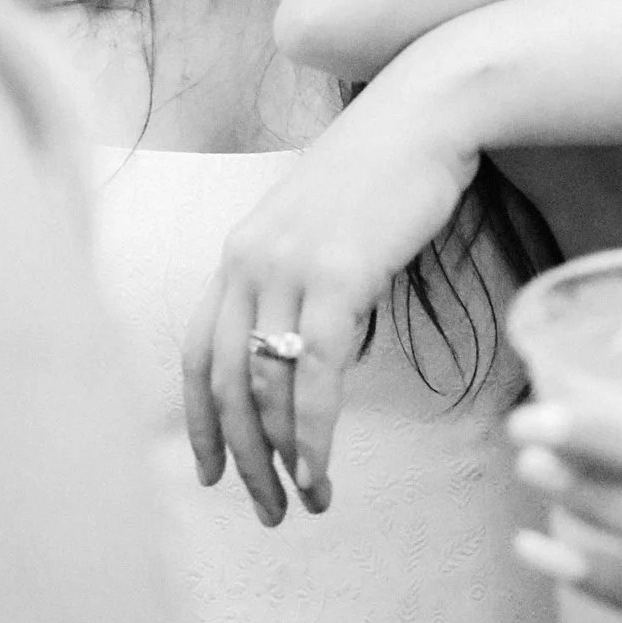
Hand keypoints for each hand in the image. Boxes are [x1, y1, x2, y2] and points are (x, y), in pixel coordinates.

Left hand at [181, 71, 482, 522]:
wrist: (426, 112)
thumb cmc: (386, 172)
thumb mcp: (324, 231)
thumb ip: (303, 288)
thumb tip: (316, 357)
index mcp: (238, 252)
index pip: (196, 353)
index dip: (201, 422)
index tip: (211, 473)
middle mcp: (248, 260)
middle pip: (224, 382)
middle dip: (241, 458)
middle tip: (266, 510)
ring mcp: (288, 265)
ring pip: (265, 384)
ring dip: (282, 456)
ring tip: (305, 500)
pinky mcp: (336, 272)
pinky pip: (315, 370)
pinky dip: (314, 429)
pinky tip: (323, 466)